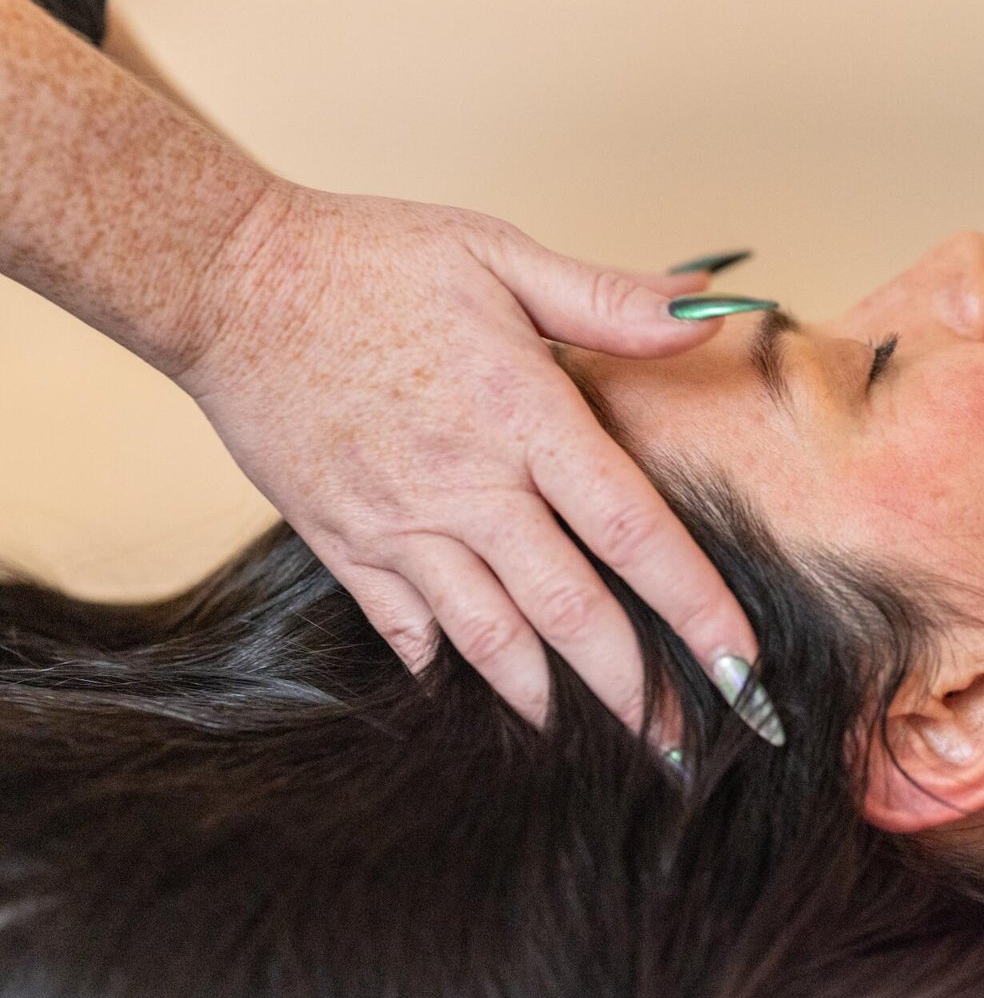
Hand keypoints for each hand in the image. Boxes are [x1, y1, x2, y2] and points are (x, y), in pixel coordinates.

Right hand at [176, 180, 774, 742]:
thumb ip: (608, 300)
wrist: (227, 280)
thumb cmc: (369, 259)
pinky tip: (475, 688)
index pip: (631, 529)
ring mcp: (399, 522)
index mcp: (522, 414)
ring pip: (489, 636)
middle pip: (571, 610)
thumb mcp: (499, 253)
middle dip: (633, 687)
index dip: (694, 605)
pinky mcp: (341, 540)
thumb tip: (710, 312)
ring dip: (546, 697)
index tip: (741, 662)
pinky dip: (444, 665)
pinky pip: (403, 625)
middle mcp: (467, 485)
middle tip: (680, 745)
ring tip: (589, 742)